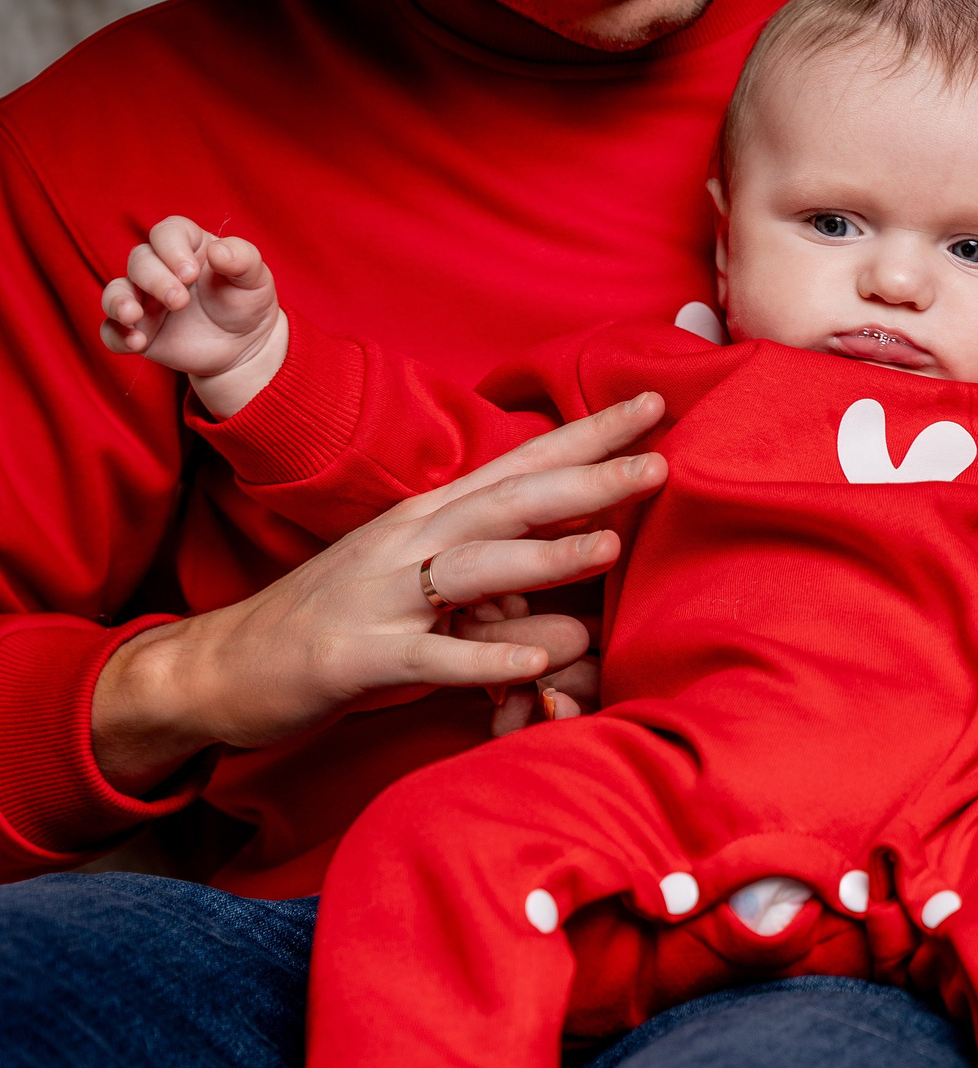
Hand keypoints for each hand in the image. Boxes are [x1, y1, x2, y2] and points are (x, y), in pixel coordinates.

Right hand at [91, 395, 669, 792]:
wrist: (227, 663)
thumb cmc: (342, 615)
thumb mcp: (423, 575)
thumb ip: (496, 562)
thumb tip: (575, 553)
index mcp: (430, 515)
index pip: (521, 461)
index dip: (587, 434)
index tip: (652, 404)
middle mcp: (409, 540)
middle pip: (507, 498)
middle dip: (585, 479)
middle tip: (659, 462)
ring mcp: (383, 595)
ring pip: (473, 567)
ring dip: (543, 556)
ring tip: (610, 546)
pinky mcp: (362, 655)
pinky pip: (432, 656)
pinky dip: (484, 659)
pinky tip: (536, 662)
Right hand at [99, 215, 289, 416]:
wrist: (245, 347)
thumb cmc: (246, 303)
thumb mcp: (255, 279)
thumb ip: (243, 260)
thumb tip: (219, 250)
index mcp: (187, 247)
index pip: (166, 233)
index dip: (171, 248)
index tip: (189, 273)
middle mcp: (159, 268)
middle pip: (140, 261)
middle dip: (155, 279)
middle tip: (180, 301)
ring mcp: (144, 299)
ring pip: (116, 291)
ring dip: (119, 302)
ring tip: (133, 316)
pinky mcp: (138, 329)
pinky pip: (112, 331)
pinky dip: (118, 336)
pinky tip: (137, 343)